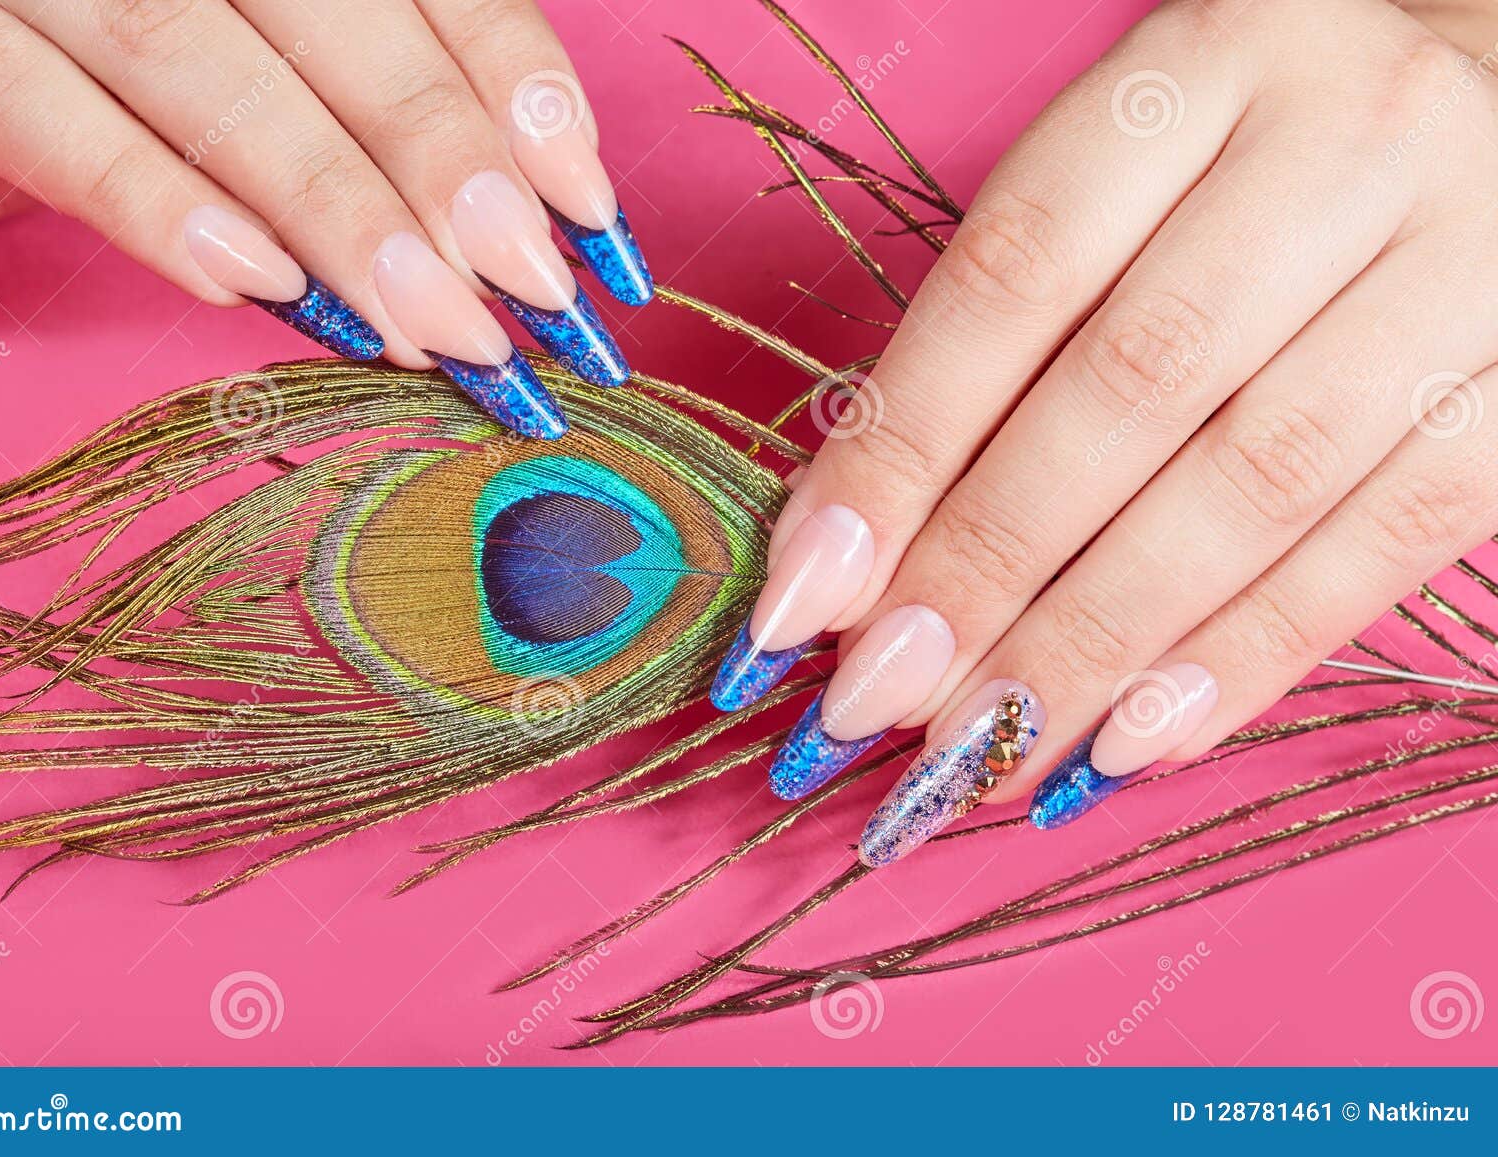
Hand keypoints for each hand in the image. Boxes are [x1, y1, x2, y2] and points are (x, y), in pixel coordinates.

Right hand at [0, 0, 653, 438]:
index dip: (511, 81)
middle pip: (329, 11)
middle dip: (445, 159)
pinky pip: (30, 109)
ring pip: (202, 62)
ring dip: (335, 207)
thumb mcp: (225, 78)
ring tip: (434, 325)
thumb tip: (497, 243)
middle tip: (531, 294)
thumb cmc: (66, 76)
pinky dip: (150, 197)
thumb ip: (340, 126)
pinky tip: (257, 285)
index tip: (588, 209)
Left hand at [709, 0, 1497, 860]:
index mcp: (1200, 68)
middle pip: (1132, 389)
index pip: (1014, 274)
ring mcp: (1468, 258)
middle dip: (986, 568)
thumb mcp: (1121, 185)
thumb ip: (1000, 335)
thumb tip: (855, 548)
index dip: (900, 448)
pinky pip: (1387, 542)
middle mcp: (1345, 143)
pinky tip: (1131, 741)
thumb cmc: (1249, 168)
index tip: (805, 595)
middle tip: (878, 702)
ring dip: (1096, 641)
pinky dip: (1244, 656)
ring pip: (1256, 482)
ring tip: (983, 749)